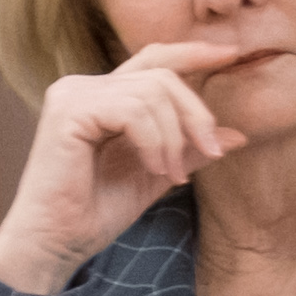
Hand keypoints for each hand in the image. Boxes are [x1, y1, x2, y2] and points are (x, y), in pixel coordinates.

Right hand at [0, 42, 254, 293]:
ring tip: (171, 174)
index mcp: (103, 96)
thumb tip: (238, 135)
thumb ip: (190, 149)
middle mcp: (84, 87)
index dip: (193, 53)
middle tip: (210, 152)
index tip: (232, 54)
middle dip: (195, 114)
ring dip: (173, 138)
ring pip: (153, 92)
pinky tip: (153, 169)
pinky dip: (153, 141)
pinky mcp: (67, 112)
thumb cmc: (98, 211)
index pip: (154, 60)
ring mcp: (73, 96)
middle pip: (163, 76)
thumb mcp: (159, 174)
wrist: (57, 243)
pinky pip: (133, 111)